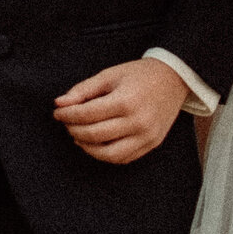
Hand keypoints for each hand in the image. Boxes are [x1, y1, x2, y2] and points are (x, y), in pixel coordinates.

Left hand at [55, 58, 188, 163]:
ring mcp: (146, 136)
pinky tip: (96, 144)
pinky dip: (106, 155)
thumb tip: (59, 104)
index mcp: (125, 101)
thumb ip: (83, 90)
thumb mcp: (110, 75)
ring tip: (78, 136)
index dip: (67, 115)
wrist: (174, 78)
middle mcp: (137, 122)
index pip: (87, 114)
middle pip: (94, 135)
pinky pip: (124, 158)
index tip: (58, 112)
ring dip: (88, 148)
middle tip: (67, 123)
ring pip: (108, 154)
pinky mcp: (152, 144)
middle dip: (73, 130)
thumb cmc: (140, 75)